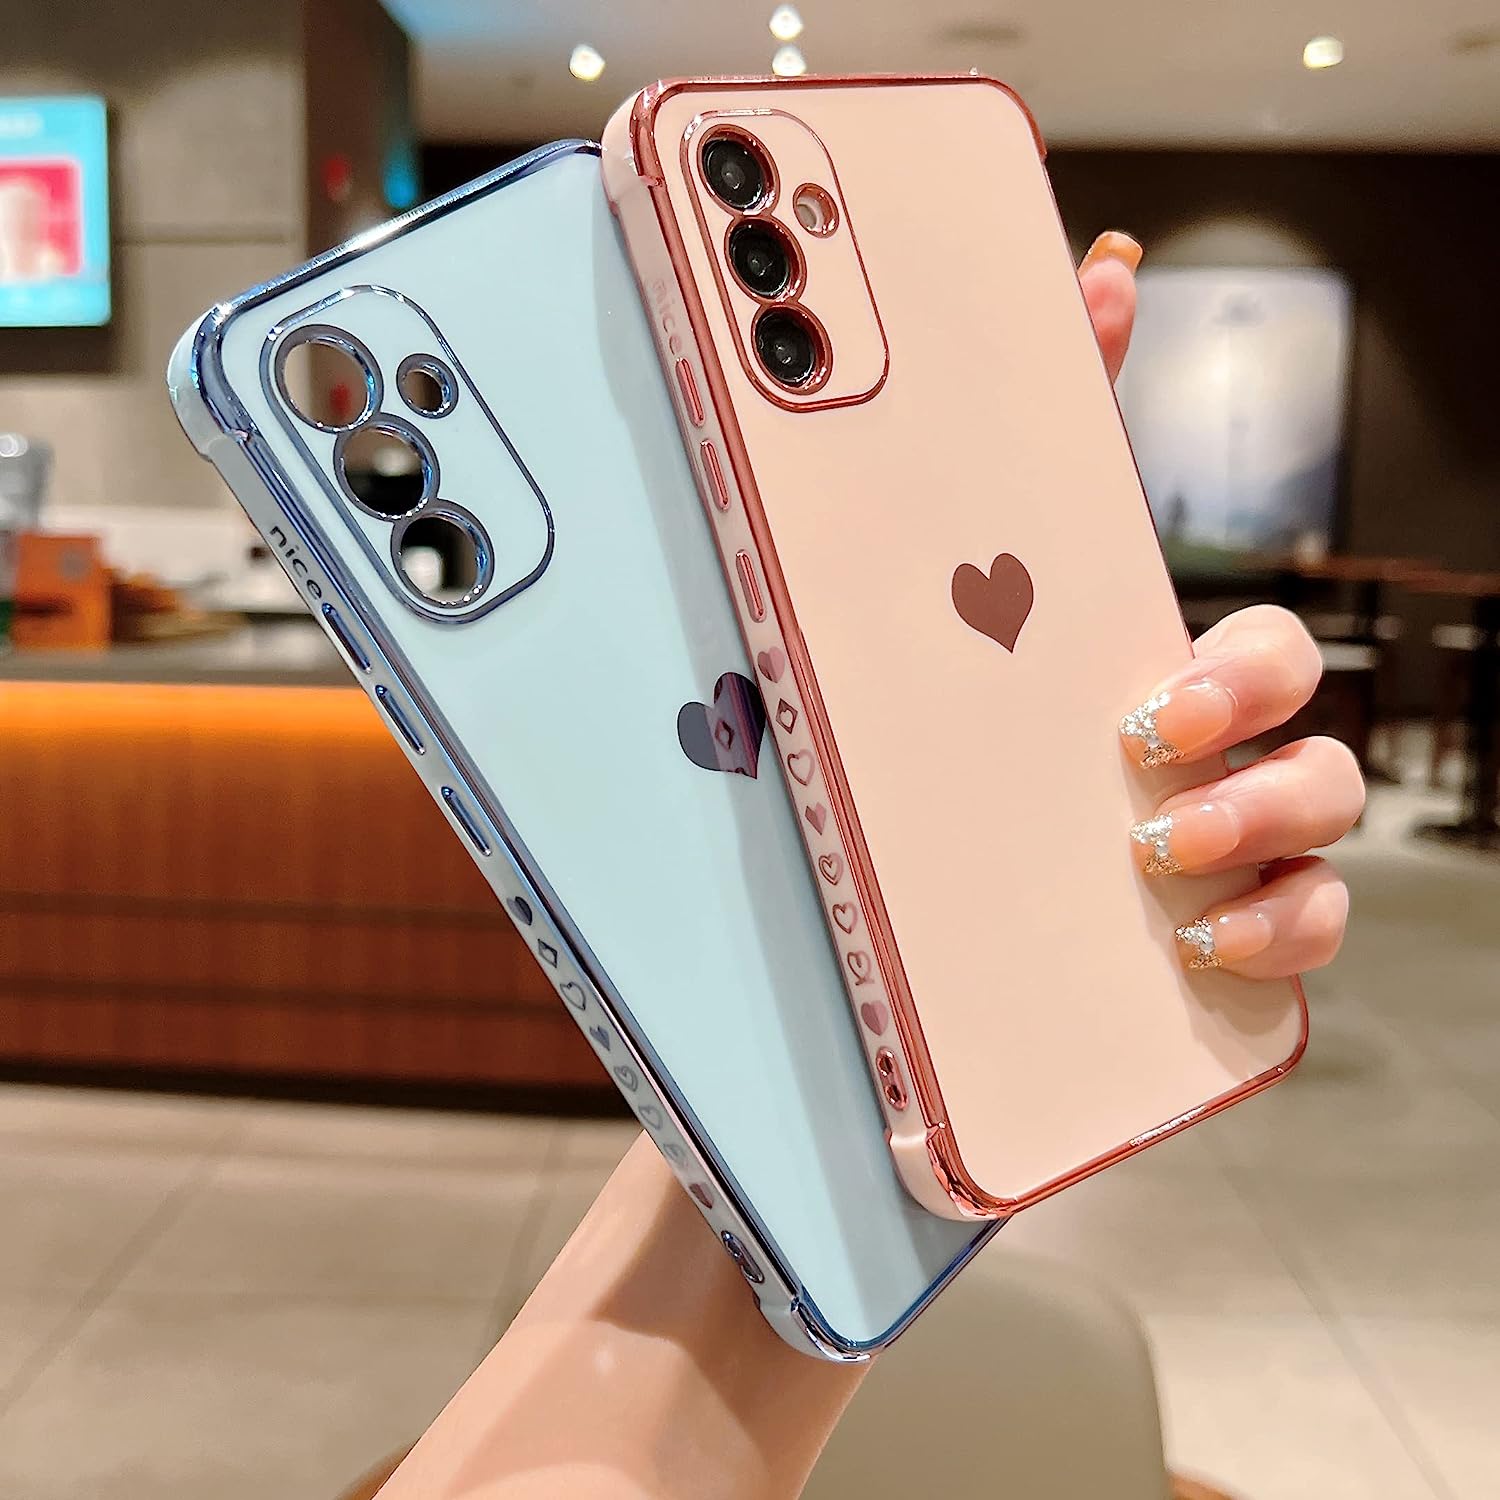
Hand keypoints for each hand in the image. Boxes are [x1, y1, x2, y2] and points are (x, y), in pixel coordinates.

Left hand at [1079, 231, 1362, 980]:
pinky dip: (1282, 933)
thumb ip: (1070, 430)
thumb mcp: (1030, 572)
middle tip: (1151, 760)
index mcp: (1178, 678)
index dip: (1237, 678)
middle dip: (1249, 745)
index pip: (1260, 657)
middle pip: (1306, 738)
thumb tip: (1103, 269)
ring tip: (1162, 856)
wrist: (972, 856)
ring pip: (1326, 821)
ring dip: (1262, 836)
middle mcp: (1229, 754)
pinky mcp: (1242, 919)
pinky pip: (1314, 927)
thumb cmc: (1018, 695)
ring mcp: (1246, 838)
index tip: (1155, 713)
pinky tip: (1208, 942)